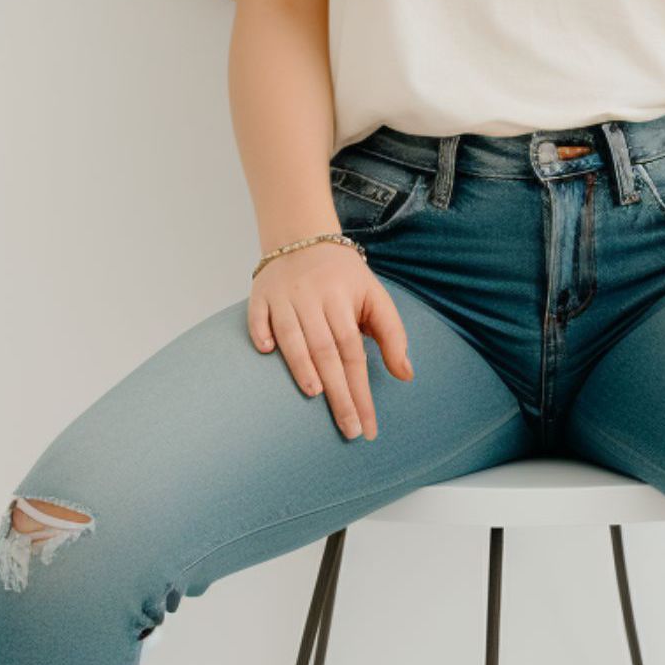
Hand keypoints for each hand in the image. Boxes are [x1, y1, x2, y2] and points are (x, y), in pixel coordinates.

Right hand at [248, 241, 414, 439]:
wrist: (302, 235)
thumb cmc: (343, 277)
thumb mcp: (374, 297)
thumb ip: (392, 334)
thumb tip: (406, 375)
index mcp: (345, 299)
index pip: (355, 353)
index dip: (362, 391)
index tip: (368, 427)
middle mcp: (315, 297)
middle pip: (327, 351)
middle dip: (339, 394)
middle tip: (349, 430)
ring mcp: (285, 295)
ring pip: (293, 334)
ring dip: (301, 364)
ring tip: (315, 396)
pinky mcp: (260, 294)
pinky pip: (258, 316)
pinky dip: (261, 333)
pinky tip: (266, 352)